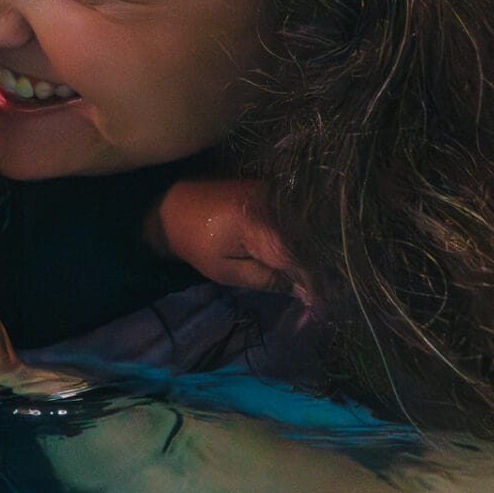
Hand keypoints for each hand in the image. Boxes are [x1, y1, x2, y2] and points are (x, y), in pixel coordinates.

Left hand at [146, 176, 304, 301]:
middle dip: (314, 269)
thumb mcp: (227, 271)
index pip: (301, 259)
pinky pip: (295, 219)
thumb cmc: (194, 242)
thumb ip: (266, 280)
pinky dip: (299, 239)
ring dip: (308, 254)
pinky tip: (298, 255)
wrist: (174, 204)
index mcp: (261, 225)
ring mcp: (275, 193)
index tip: (319, 303)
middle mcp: (274, 204)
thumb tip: (303, 291)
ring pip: (306, 231)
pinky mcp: (272, 190)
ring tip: (307, 276)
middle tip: (315, 293)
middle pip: (309, 243)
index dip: (314, 282)